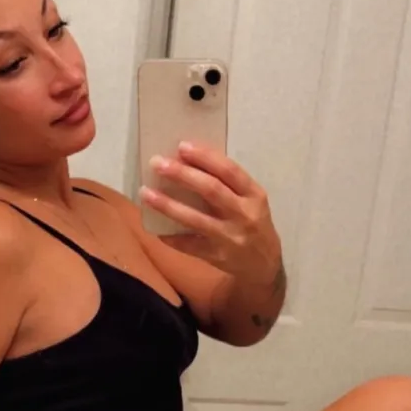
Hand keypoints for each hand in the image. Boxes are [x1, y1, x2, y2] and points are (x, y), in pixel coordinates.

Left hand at [139, 142, 281, 283]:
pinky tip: (156, 228)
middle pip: (211, 190)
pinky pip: (189, 245)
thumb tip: (189, 162)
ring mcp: (230, 238)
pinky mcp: (217, 256)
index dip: (205, 157)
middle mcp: (243, 215)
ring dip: (168, 205)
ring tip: (146, 193)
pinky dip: (171, 236)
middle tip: (157, 164)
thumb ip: (228, 184)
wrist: (264, 264)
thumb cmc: (253, 223)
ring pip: (195, 219)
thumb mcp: (251, 200)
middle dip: (182, 175)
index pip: (229, 171)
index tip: (181, 146)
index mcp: (254, 195)